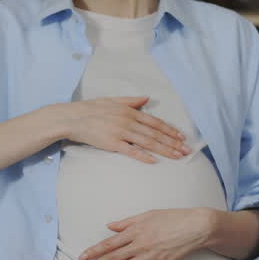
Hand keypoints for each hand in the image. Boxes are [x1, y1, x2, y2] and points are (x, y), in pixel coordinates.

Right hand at [57, 96, 189, 163]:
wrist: (72, 118)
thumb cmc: (92, 109)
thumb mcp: (113, 100)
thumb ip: (131, 101)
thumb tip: (147, 98)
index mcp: (130, 111)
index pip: (155, 122)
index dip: (170, 130)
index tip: (181, 137)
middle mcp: (128, 121)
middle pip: (155, 134)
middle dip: (173, 143)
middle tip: (186, 151)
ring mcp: (121, 132)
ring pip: (147, 142)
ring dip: (164, 150)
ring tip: (177, 157)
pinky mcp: (112, 143)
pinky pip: (131, 151)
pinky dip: (143, 156)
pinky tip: (154, 161)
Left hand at [80, 208, 217, 259]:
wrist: (196, 226)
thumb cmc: (172, 217)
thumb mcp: (147, 214)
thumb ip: (127, 222)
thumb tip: (109, 226)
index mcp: (136, 230)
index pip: (109, 243)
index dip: (94, 251)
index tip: (83, 256)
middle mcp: (140, 244)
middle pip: (113, 257)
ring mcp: (150, 256)